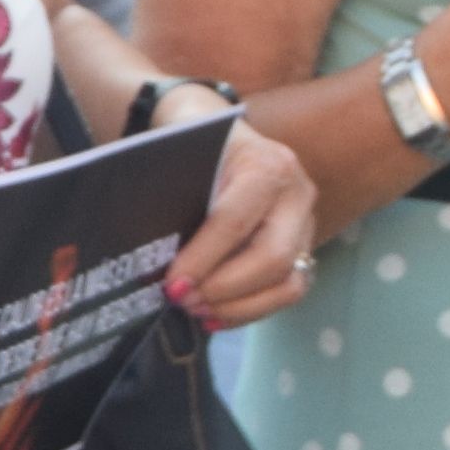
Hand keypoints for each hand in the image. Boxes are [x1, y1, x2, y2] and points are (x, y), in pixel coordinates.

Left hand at [167, 114, 321, 329]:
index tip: (171, 285)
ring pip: (288, 281)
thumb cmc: (190, 147)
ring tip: (196, 310)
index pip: (235, 221)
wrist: (219, 132)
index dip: (202, 259)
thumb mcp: (178, 156)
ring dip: (239, 306)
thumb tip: (144, 254)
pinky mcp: (303, 246)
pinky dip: (251, 309)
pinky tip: (216, 316)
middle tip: (182, 301)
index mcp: (266, 166)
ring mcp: (306, 222)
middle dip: (224, 289)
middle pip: (273, 257)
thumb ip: (168, 197)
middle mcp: (297, 194)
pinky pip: (288, 288)